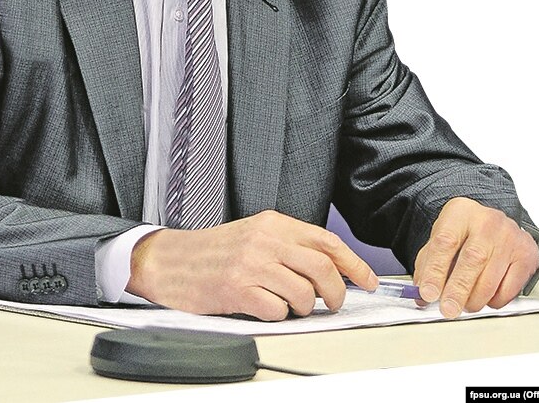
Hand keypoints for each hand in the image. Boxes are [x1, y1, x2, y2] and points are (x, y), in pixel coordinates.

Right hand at [127, 210, 377, 320]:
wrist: (169, 260)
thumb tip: (331, 269)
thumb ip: (288, 246)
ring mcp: (250, 264)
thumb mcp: (254, 236)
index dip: (353, 263)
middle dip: (337, 292)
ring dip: (304, 308)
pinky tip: (265, 308)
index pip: (326, 241)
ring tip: (290, 306)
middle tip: (334, 304)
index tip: (368, 281)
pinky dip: (279, 315)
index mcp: (272, 223)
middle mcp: (264, 239)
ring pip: (303, 292)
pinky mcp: (236, 289)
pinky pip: (276, 310)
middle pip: (322, 267)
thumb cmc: (213, 252)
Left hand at [413, 197, 538, 317]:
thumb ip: (428, 265)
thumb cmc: (465, 235)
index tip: (428, 293)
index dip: (435, 270)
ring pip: (492, 278)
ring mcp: (511, 236)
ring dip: (474, 299)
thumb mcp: (442, 239)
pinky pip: (509, 289)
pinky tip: (485, 296)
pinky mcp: (527, 255)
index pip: (445, 242)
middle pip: (472, 260)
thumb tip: (421, 297)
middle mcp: (488, 220)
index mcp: (460, 212)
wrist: (495, 225)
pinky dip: (493, 300)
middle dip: (457, 290)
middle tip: (447, 309)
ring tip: (464, 304)